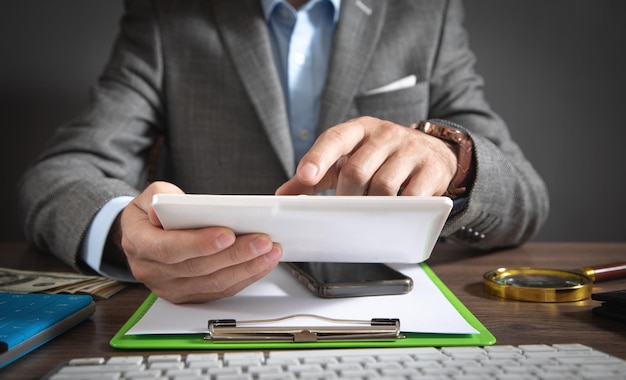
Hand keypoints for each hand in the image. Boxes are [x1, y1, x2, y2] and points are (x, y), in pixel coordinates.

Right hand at [118, 181, 282, 302]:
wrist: (145, 236)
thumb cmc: (151, 214)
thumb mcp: (149, 196)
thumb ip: (160, 197)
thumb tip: (170, 207)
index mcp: (139, 244)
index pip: (169, 248)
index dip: (200, 243)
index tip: (228, 234)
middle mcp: (153, 271)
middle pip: (198, 268)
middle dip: (235, 255)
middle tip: (263, 241)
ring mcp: (171, 288)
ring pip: (213, 284)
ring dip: (246, 268)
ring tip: (270, 251)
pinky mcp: (189, 295)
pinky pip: (220, 291)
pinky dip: (245, 277)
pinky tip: (262, 263)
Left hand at [276, 116, 457, 195]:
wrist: (434, 153)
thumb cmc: (381, 158)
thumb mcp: (349, 158)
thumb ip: (316, 175)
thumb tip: (282, 195)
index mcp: (360, 129)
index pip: (335, 138)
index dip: (318, 157)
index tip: (305, 175)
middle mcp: (386, 134)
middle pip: (357, 170)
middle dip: (346, 196)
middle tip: (345, 208)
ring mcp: (411, 150)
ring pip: (382, 186)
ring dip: (371, 206)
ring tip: (370, 209)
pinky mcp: (431, 170)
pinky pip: (411, 197)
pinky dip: (398, 210)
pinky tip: (394, 213)